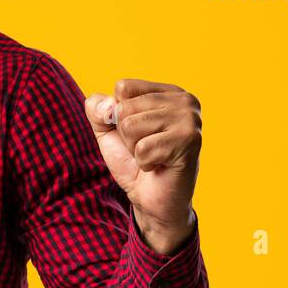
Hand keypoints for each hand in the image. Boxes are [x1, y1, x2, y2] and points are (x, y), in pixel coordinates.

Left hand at [84, 78, 201, 254]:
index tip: (137, 132)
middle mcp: (184, 100)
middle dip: (126, 135)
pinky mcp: (190, 141)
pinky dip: (144, 162)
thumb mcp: (107, 130)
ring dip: (135, 149)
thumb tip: (108, 106)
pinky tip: (160, 166)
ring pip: (131, 126)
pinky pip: (143, 148)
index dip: (118, 115)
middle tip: (146, 149)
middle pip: (125, 108)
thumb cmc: (133, 161)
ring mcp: (190, 119)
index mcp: (167, 91)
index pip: (123, 87)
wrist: (151, 199)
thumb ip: (97, 109)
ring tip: (154, 156)